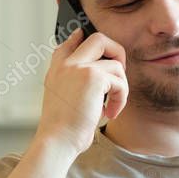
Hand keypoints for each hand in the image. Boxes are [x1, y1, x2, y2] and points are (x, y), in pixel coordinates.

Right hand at [35, 27, 128, 156]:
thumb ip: (73, 83)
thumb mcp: (61, 99)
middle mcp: (66, 64)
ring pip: (116, 64)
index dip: (82, 38)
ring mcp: (80, 68)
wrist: (57, 140)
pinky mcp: (94, 77)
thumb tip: (100, 77)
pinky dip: (121, 99)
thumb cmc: (61, 127)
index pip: (70, 42)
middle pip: (98, 39)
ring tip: (112, 105)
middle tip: (118, 74)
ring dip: (121, 87)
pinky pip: (120, 82)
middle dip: (116, 52)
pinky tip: (110, 112)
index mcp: (57, 69)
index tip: (88, 39)